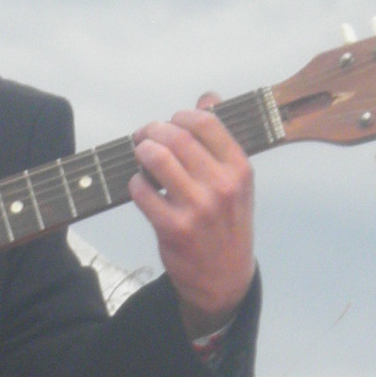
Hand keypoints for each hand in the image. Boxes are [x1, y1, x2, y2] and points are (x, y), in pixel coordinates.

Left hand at [129, 95, 256, 336]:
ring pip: (156, 159)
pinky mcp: (172, 228)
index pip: (207, 122)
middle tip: (144, 137)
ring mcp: (197, 208)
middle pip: (176, 136)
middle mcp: (222, 187)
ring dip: (141, 152)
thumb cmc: (227, 224)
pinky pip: (141, 191)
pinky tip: (142, 188)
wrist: (224, 279)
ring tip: (141, 156)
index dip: (180, 116)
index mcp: (240, 170)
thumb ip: (220, 140)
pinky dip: (135, 184)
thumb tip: (208, 97)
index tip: (171, 122)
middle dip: (153, 130)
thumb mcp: (236, 182)